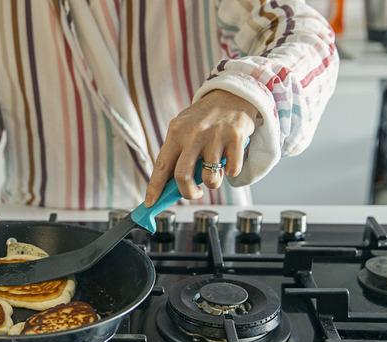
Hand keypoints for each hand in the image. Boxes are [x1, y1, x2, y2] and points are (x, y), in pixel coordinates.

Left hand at [144, 90, 257, 206]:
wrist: (234, 93)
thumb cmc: (206, 117)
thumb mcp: (185, 128)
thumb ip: (177, 153)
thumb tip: (169, 185)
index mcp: (176, 132)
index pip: (161, 165)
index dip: (154, 187)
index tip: (150, 203)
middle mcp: (194, 134)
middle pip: (182, 176)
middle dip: (188, 193)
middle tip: (193, 193)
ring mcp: (215, 136)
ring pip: (210, 178)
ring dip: (212, 183)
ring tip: (214, 172)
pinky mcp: (236, 138)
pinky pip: (232, 171)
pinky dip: (231, 172)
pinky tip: (229, 159)